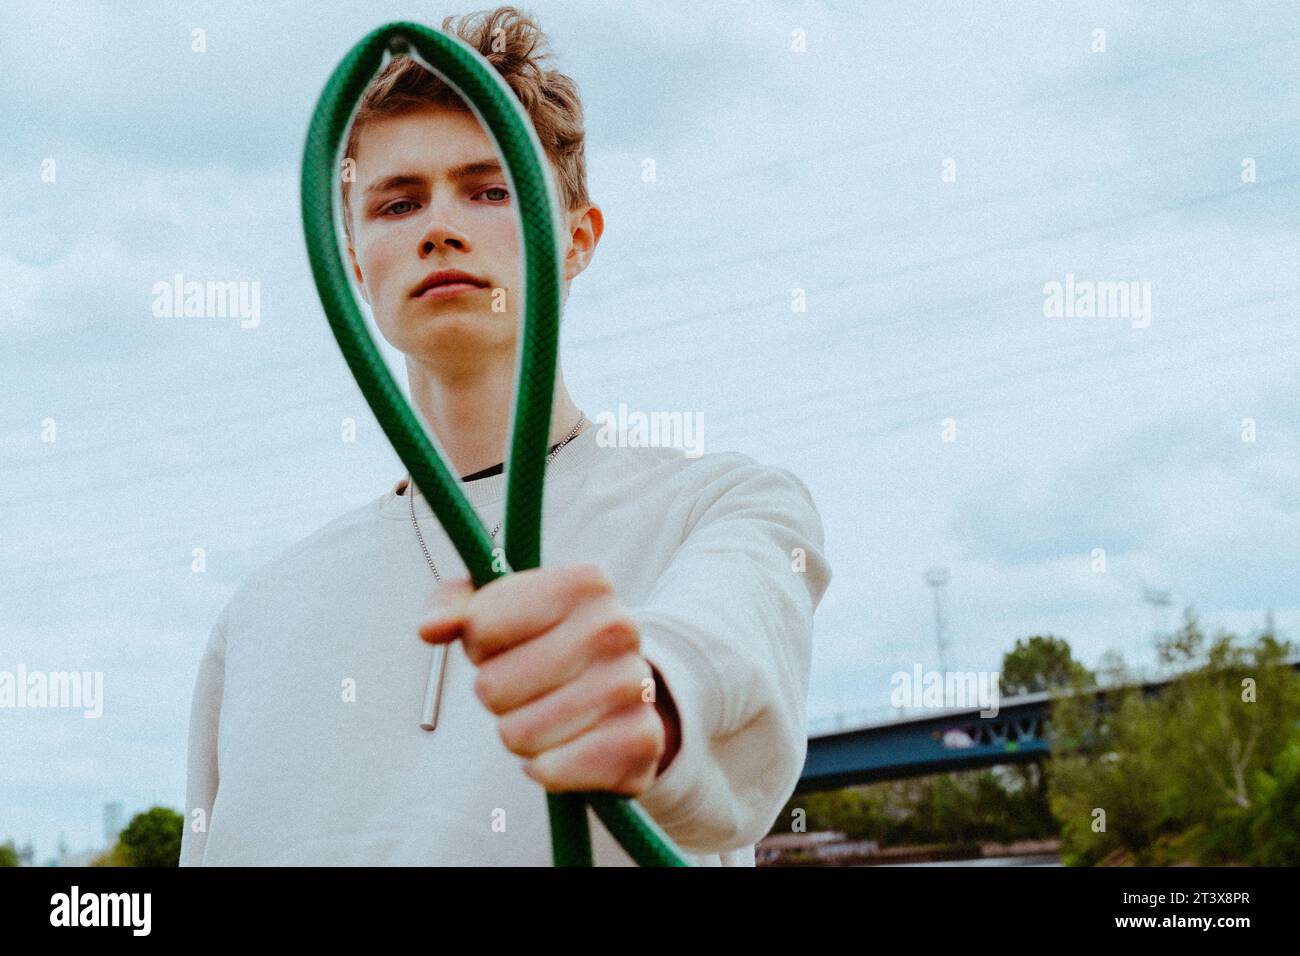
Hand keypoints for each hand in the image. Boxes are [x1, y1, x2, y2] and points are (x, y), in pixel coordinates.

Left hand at [418, 562, 680, 795]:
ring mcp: (633, 685)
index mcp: (585, 581)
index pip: (479, 625)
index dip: (480, 642)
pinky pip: (550, 771)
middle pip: (492, 687)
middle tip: (530, 683)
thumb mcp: (499, 606)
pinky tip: (568, 744)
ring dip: (520, 731)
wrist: (626, 688)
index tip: (511, 640)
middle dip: (497, 693)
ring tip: (550, 711)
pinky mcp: (640, 742)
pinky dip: (546, 766)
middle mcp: (618, 626)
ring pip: (516, 734)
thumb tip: (430, 628)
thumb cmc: (546, 641)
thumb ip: (454, 605)